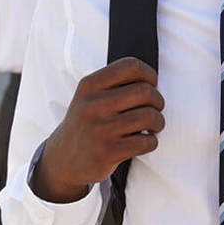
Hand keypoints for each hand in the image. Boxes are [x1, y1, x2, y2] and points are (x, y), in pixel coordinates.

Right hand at [32, 58, 164, 203]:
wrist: (64, 158)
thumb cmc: (88, 123)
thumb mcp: (89, 96)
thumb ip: (115, 84)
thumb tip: (153, 81)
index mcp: (89, 85)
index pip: (130, 66)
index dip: (149, 75)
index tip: (152, 85)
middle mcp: (92, 105)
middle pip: (145, 91)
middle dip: (158, 101)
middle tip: (155, 109)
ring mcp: (99, 130)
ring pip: (149, 117)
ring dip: (159, 122)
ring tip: (153, 126)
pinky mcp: (107, 152)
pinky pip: (146, 142)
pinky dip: (152, 142)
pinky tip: (144, 142)